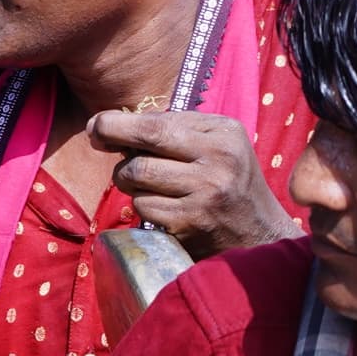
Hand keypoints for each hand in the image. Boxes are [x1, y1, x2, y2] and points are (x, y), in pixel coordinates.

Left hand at [91, 109, 295, 260]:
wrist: (259, 232)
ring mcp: (204, 195)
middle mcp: (218, 161)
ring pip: (137, 177)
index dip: (119, 123)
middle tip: (97, 138)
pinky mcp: (189, 224)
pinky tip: (158, 203)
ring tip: (140, 178)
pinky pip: (143, 206)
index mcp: (225, 134)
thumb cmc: (230, 180)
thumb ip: (177, 129)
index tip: (98, 124)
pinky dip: (141, 203)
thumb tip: (115, 125)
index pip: (159, 123)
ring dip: (127, 178)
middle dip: (111, 138)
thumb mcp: (219, 143)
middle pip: (144, 147)